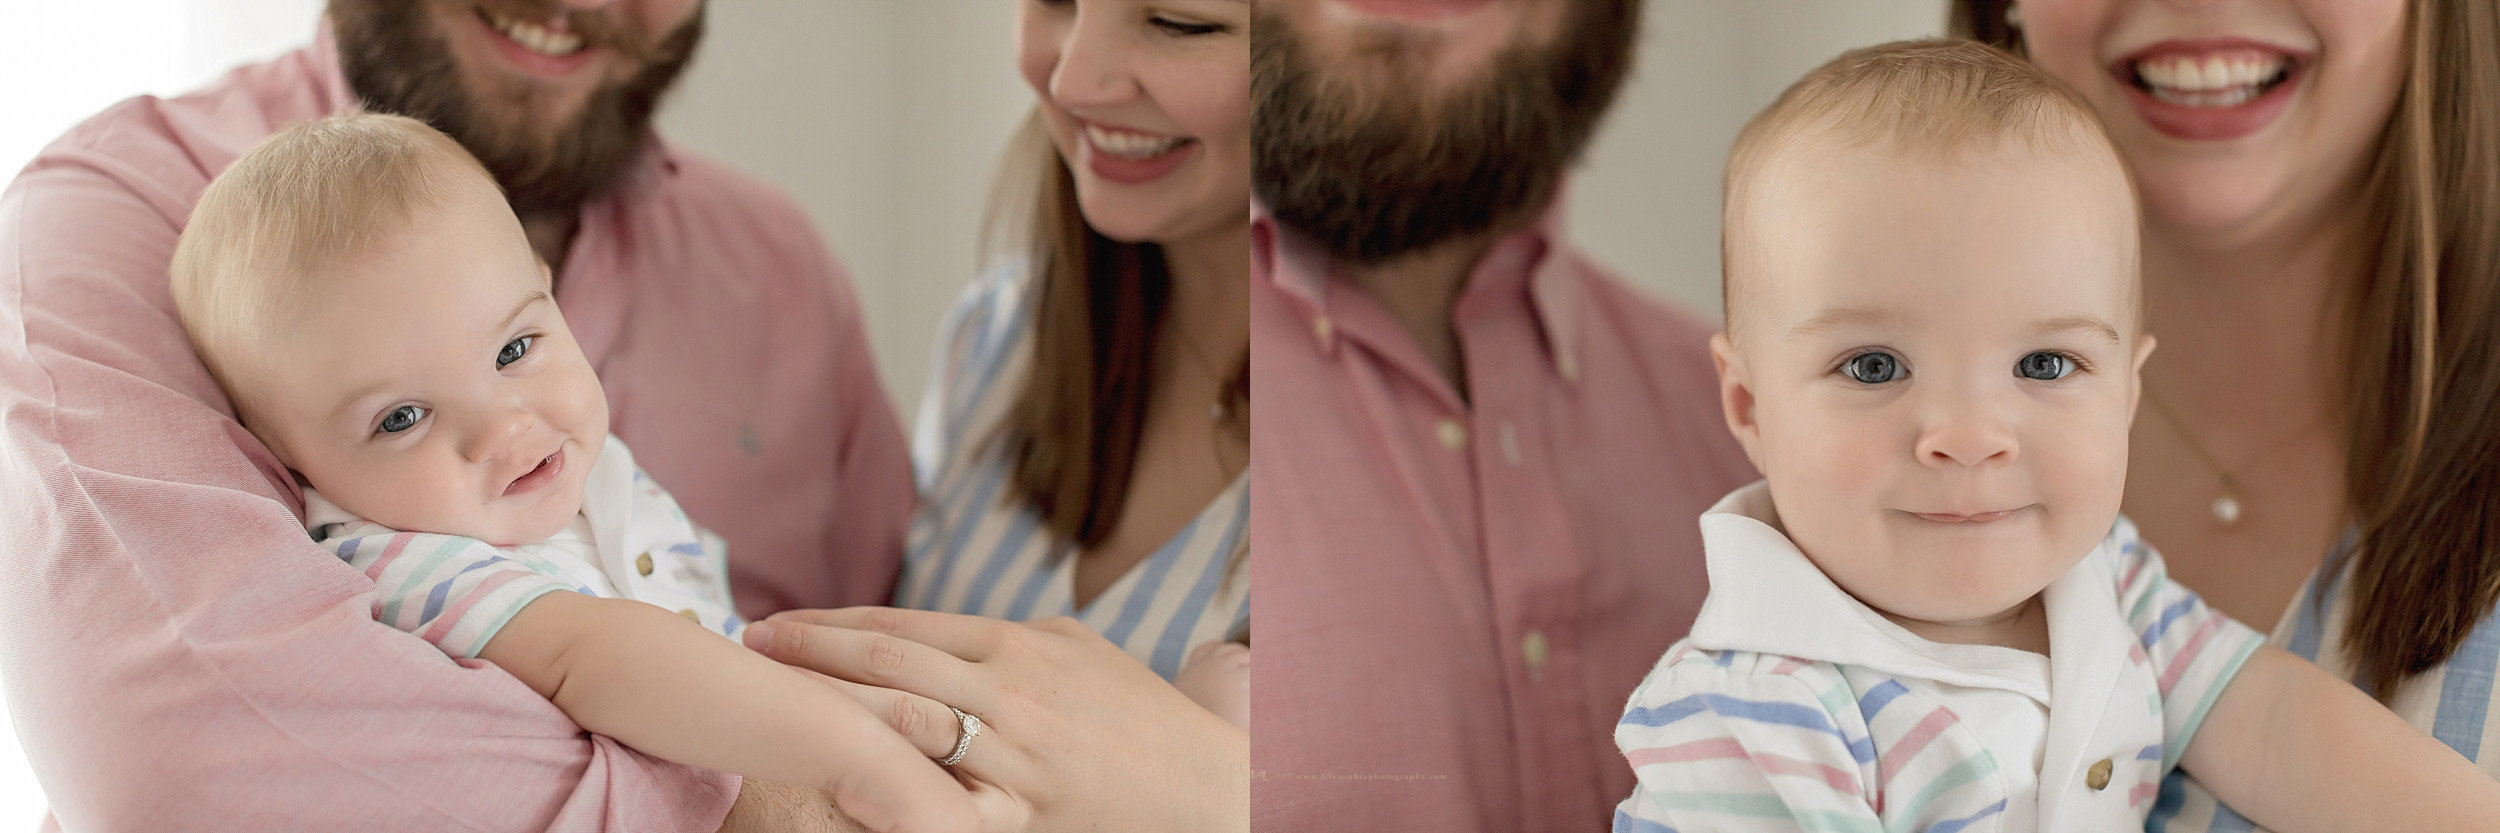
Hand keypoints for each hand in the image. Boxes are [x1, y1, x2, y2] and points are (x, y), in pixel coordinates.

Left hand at [743, 608, 1248, 832]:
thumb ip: (1016, 639)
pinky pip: (936, 805)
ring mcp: (1012, 756)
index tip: (775, 623)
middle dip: (806, 653)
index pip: (901, 624)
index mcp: (1019, 645)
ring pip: (898, 727)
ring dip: (827, 714)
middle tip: (744, 648)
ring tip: (770, 708)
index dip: (829, 622)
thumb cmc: (1148, 720)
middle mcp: (1008, 692)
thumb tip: (957, 630)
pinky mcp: (1020, 815)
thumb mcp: (1083, 654)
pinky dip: (884, 796)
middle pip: (884, 663)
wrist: (1214, 790)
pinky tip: (836, 790)